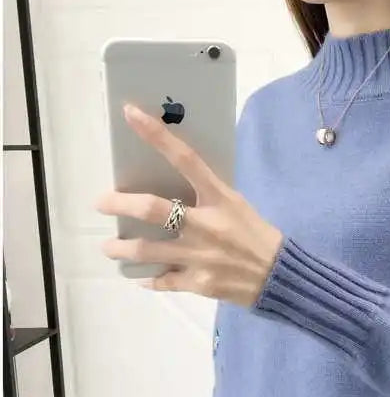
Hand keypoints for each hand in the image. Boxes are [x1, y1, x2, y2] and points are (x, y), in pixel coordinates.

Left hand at [96, 104, 283, 306]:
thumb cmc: (259, 236)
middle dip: (120, 204)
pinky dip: (149, 280)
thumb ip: (208, 197)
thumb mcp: (238, 206)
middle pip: (153, 209)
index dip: (156, 135)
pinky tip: (140, 277)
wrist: (281, 277)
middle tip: (102, 202)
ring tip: (109, 246)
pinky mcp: (199, 283)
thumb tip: (173, 186)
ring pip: (147, 251)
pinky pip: (164, 281)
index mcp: (220, 199)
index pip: (185, 160)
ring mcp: (200, 257)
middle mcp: (206, 225)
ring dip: (121, 248)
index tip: (130, 112)